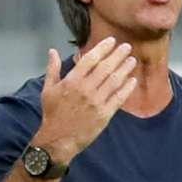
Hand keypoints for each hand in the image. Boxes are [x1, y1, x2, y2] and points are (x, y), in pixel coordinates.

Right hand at [31, 37, 136, 163]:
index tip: (112, 41)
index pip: (90, 59)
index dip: (102, 48)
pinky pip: (118, 98)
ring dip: (125, 69)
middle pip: (106, 67)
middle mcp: (86, 89)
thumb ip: (53, 69)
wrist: (58, 139)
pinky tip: (133, 80)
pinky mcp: (105, 114)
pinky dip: (127, 88)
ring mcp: (97, 102)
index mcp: (72, 81)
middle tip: (127, 47)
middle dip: (118, 55)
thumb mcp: (48, 89)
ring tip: (132, 60)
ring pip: (114, 81)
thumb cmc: (53, 113)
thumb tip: (53, 51)